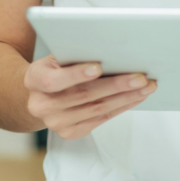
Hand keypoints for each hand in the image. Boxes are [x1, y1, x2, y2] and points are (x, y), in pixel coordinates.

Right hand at [23, 55, 156, 139]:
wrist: (39, 94)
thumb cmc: (54, 66)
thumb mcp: (55, 55)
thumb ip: (73, 53)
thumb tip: (108, 47)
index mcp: (34, 79)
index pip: (53, 80)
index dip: (76, 74)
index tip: (98, 67)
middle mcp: (41, 105)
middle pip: (83, 95)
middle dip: (115, 85)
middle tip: (140, 77)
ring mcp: (55, 123)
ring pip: (96, 109)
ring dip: (125, 97)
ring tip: (145, 87)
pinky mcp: (70, 133)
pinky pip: (100, 119)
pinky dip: (120, 107)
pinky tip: (135, 98)